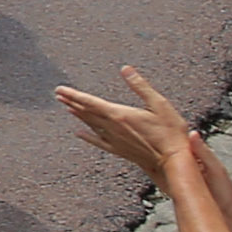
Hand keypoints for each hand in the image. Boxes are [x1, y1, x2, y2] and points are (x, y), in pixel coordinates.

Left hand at [52, 64, 199, 173]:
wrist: (172, 161)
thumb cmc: (169, 134)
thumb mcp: (159, 104)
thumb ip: (140, 86)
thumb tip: (126, 70)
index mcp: (120, 114)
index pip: (90, 102)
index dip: (74, 95)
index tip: (61, 90)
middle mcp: (113, 128)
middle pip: (87, 113)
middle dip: (71, 102)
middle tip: (59, 95)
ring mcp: (115, 140)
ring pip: (90, 125)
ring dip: (77, 115)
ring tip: (66, 107)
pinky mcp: (119, 150)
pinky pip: (98, 142)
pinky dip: (87, 136)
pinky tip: (79, 134)